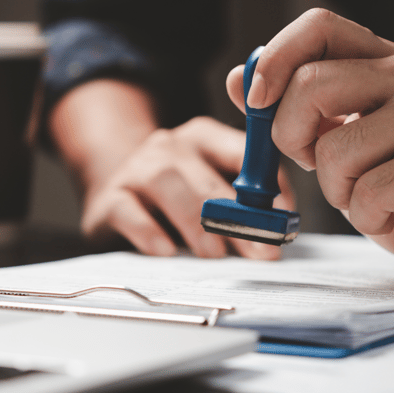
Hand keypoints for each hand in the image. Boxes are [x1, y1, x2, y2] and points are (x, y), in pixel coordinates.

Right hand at [81, 116, 293, 258]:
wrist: (114, 190)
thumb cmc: (175, 196)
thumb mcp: (210, 189)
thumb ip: (243, 202)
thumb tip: (279, 227)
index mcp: (203, 137)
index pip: (244, 153)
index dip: (268, 188)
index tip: (283, 222)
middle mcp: (170, 146)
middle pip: (207, 178)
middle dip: (238, 218)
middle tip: (259, 251)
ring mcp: (137, 168)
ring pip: (167, 184)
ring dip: (196, 221)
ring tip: (214, 255)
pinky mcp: (110, 197)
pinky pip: (127, 210)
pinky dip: (147, 230)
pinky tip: (165, 251)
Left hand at [227, 8, 393, 266]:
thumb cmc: (391, 184)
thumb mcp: (336, 140)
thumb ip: (291, 108)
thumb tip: (237, 79)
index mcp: (382, 63)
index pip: (319, 28)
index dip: (276, 58)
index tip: (257, 99)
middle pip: (311, 84)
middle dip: (290, 136)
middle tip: (311, 161)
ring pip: (335, 149)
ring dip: (335, 189)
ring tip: (364, 193)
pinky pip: (369, 192)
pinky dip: (367, 217)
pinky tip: (388, 213)